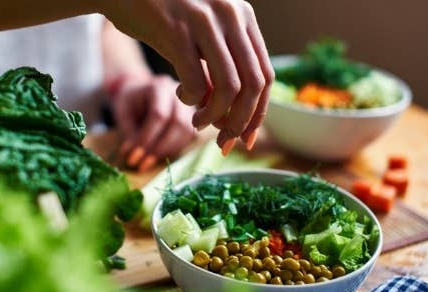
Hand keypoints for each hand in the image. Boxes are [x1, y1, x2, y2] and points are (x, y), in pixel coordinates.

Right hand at [98, 0, 273, 152]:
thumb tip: (233, 121)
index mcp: (243, 16)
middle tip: (222, 140)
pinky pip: (196, 82)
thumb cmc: (162, 19)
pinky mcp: (176, 29)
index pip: (265, 75)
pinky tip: (180, 97)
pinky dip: (190, 101)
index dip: (258, 113)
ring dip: (214, 116)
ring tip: (198, 122)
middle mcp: (230, 14)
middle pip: (253, 85)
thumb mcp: (201, 38)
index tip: (245, 138)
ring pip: (229, 88)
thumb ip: (220, 70)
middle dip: (240, 122)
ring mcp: (204, 20)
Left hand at [111, 74, 196, 171]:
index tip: (133, 156)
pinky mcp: (193, 119)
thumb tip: (135, 157)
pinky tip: (159, 155)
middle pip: (178, 123)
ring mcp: (189, 106)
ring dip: (168, 151)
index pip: (158, 114)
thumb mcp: (123, 113)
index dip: (146, 138)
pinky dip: (174, 149)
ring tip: (148, 162)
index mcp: (159, 87)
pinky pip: (189, 137)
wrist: (141, 92)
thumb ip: (130, 133)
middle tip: (142, 164)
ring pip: (187, 132)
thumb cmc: (130, 102)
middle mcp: (179, 95)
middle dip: (159, 148)